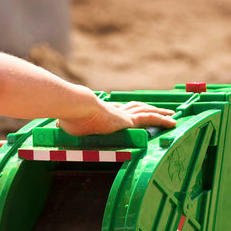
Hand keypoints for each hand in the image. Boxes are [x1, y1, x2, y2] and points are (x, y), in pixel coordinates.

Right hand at [58, 100, 175, 136]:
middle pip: (137, 108)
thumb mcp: (67, 123)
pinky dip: (162, 121)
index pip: (118, 110)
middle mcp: (115, 111)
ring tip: (171, 115)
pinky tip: (173, 123)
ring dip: (160, 113)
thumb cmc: (69, 116)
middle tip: (159, 110)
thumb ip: (66, 125)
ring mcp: (123, 114)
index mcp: (102, 111)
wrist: (76, 106)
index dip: (126, 110)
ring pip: (147, 112)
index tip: (130, 110)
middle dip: (148, 109)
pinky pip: (151, 119)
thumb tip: (57, 125)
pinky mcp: (130, 120)